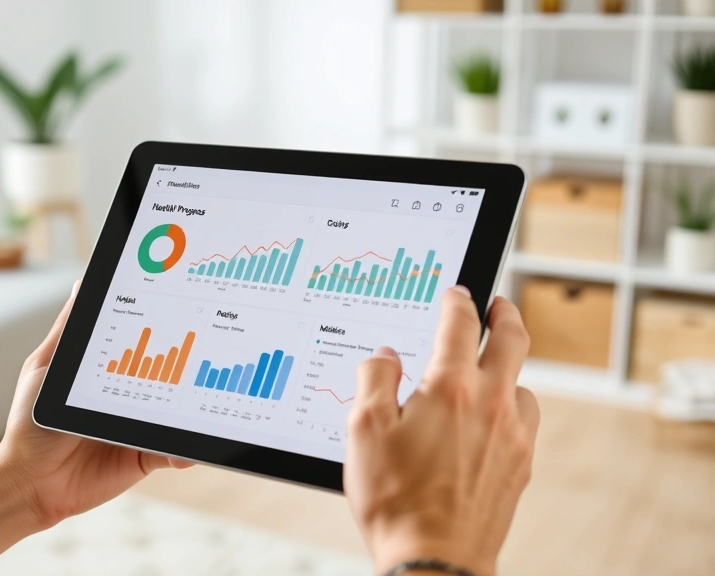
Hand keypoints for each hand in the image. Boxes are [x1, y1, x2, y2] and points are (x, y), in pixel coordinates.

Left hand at [0, 282, 190, 530]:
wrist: (29, 482)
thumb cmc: (31, 424)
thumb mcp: (46, 368)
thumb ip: (69, 332)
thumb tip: (82, 286)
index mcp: (108, 369)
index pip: (140, 343)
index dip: (160, 328)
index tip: (181, 309)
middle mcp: (128, 394)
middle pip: (166, 374)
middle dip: (186, 364)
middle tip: (205, 350)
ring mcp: (139, 424)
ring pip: (176, 411)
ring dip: (192, 407)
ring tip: (204, 398)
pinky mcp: (145, 455)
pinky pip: (173, 450)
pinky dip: (185, 449)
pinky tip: (187, 446)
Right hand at [344, 287, 539, 575]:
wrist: (434, 559)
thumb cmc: (395, 499)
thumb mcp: (363, 430)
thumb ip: (373, 380)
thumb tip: (384, 356)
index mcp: (451, 388)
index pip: (460, 323)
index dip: (457, 300)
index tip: (455, 292)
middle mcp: (491, 404)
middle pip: (513, 340)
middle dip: (505, 313)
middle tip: (498, 303)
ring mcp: (512, 436)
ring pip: (524, 383)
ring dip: (509, 367)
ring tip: (491, 368)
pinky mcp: (520, 466)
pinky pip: (525, 421)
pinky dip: (512, 406)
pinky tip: (492, 419)